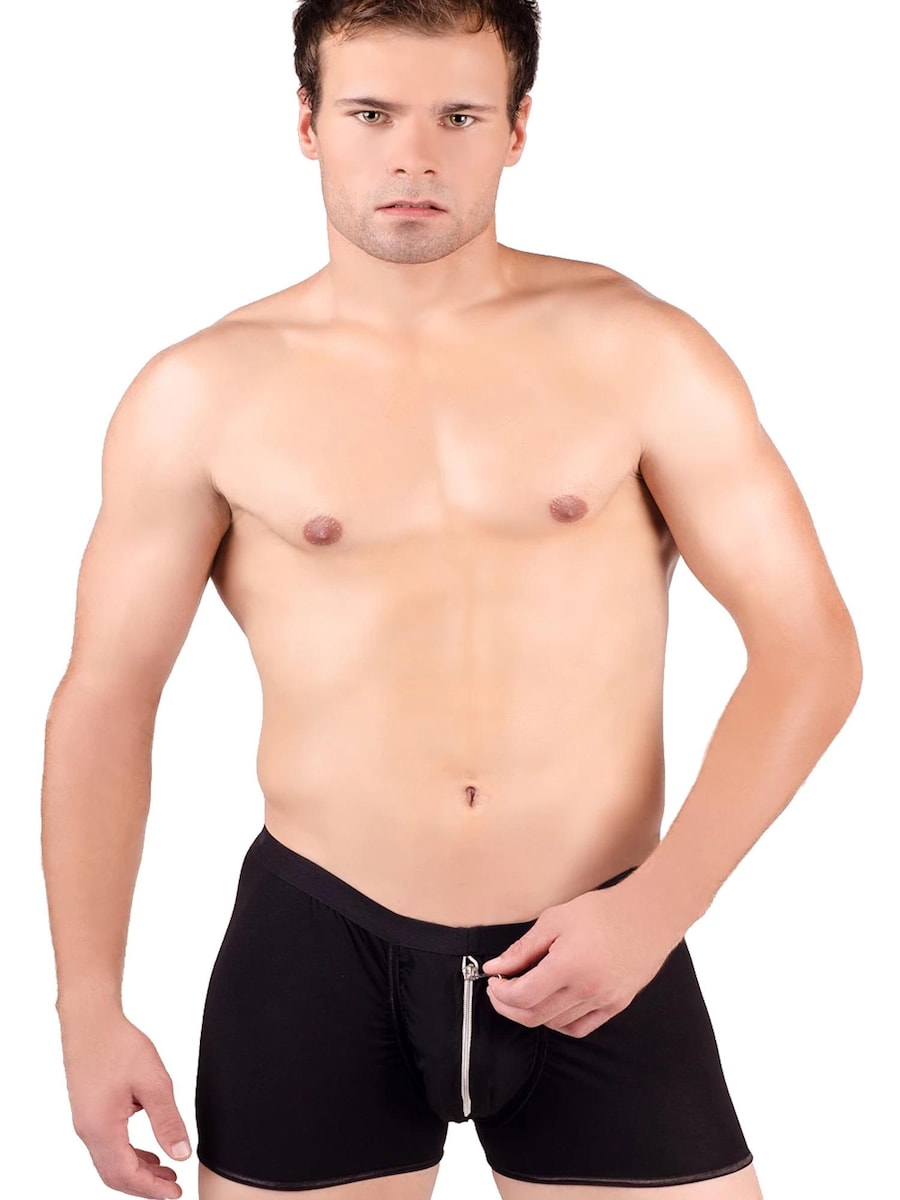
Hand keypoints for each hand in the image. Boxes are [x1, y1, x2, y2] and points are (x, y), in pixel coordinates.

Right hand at [59, 1009, 191, 1198]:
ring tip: (165, 1172)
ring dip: (137, 1171)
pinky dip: (127, 1155)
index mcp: (102, 1128)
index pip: (126, 1175)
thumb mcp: (154, 1082)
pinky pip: (106, 1145)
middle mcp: (88, 1131)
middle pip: (115, 1175)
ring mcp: (86, 1122)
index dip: (151, 1189)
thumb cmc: (119, 1046)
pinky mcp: (88, 1112)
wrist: (90, 1021)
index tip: (175, 1194)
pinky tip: (146, 1149)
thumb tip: (181, 1154)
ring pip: (110, 1161)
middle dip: (144, 1185)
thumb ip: (168, 1121)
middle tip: (173, 1188)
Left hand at [481, 875, 681, 1037]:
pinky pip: (579, 1028)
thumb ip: (522, 949)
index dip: (500, 994)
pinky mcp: (616, 1006)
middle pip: (534, 1016)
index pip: (522, 996)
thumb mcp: (555, 920)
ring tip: (526, 991)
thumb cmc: (602, 911)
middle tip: (500, 991)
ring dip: (532, 1013)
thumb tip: (495, 968)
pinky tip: (551, 1005)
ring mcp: (604, 1001)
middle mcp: (586, 990)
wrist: (648, 914)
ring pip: (555, 1024)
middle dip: (508, 1007)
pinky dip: (559, 1022)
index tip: (493, 982)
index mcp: (568, 966)